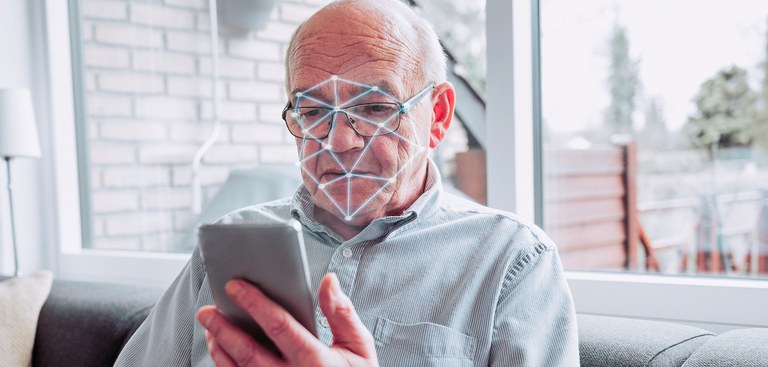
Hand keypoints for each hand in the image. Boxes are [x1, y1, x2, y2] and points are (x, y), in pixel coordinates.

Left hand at [196, 273, 378, 366]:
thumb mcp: (359, 347)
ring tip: (210, 327)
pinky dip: (225, 366)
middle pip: (248, 351)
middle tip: (207, 310)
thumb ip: (342, 313)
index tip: (235, 286)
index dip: (254, 303)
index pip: (279, 326)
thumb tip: (328, 281)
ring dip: (220, 348)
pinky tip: (221, 351)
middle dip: (224, 328)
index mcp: (315, 362)